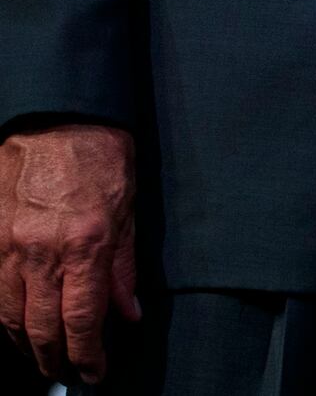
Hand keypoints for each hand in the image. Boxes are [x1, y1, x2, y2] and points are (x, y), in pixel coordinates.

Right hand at [0, 123, 141, 382]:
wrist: (54, 119)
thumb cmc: (100, 154)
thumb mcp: (129, 207)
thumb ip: (125, 265)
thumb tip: (129, 313)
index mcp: (86, 243)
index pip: (84, 320)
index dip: (88, 355)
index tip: (95, 372)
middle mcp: (43, 251)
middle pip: (42, 327)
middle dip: (55, 359)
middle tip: (67, 373)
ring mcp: (9, 247)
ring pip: (10, 317)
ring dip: (27, 345)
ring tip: (42, 358)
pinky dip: (4, 319)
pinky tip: (17, 328)